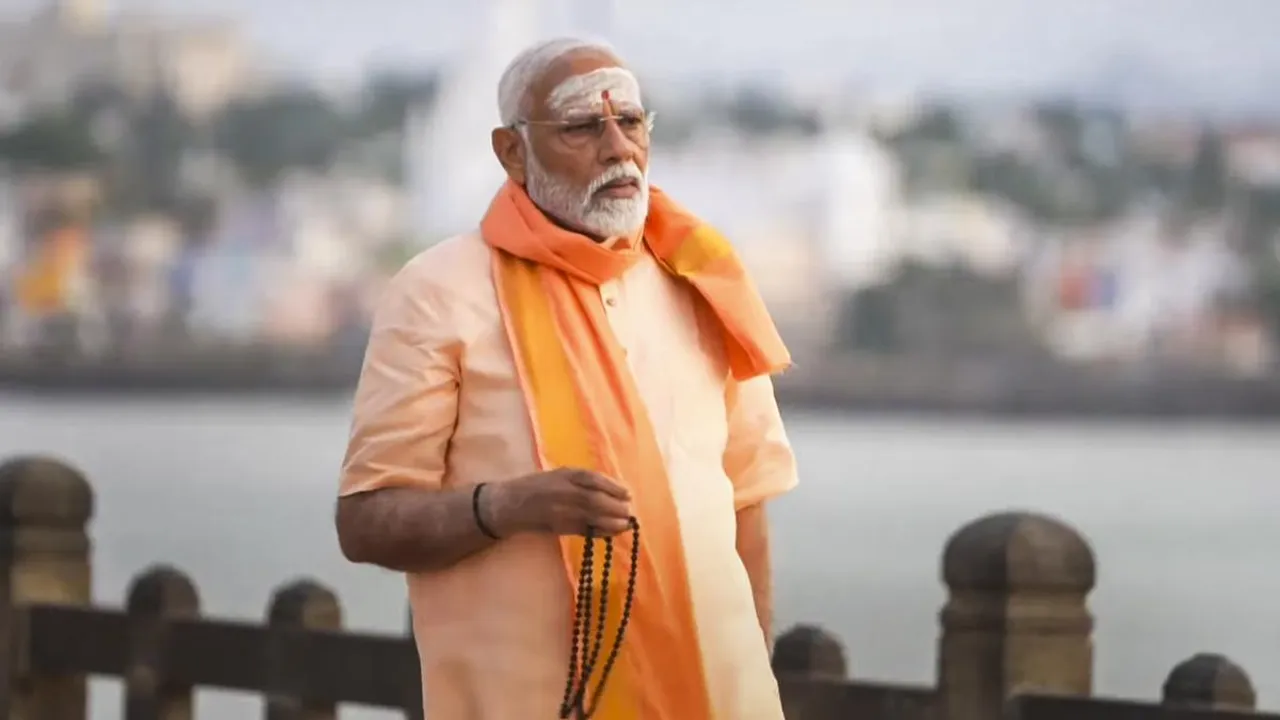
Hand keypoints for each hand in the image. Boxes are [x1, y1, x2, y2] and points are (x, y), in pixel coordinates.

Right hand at [486, 468, 631, 536]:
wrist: (508, 504)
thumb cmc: (535, 487)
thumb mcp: (557, 475)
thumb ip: (579, 481)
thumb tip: (610, 490)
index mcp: (564, 474)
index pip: (593, 479)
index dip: (613, 487)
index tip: (628, 493)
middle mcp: (563, 490)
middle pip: (594, 499)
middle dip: (615, 506)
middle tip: (629, 511)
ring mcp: (559, 509)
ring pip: (591, 515)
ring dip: (612, 521)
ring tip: (625, 524)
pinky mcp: (557, 526)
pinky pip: (582, 529)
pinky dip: (599, 531)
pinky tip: (611, 533)